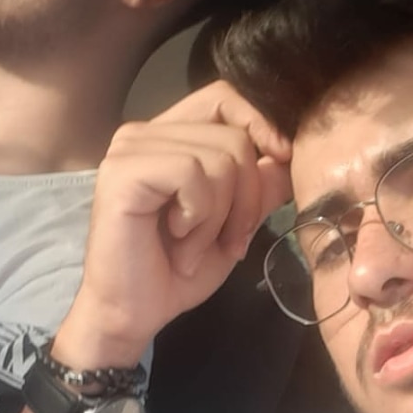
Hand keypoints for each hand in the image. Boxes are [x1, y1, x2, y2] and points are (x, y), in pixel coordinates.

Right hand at [55, 81, 291, 367]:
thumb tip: (290, 155)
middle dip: (247, 196)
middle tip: (228, 242)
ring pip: (219, 156)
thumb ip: (259, 188)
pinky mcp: (123, 172)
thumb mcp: (233, 226)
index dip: (261, 123)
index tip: (281, 160)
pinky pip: (192, 173)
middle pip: (233, 133)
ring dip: (220, 215)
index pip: (225, 97)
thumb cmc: (175, 274)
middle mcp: (145, 133)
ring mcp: (130, 149)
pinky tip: (178, 240)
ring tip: (194, 246)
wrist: (131, 315)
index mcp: (169, 137)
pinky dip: (199, 216)